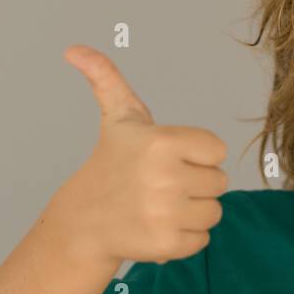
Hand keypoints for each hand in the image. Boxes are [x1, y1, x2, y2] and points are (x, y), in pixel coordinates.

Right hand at [46, 45, 228, 266]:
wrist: (84, 221)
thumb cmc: (112, 163)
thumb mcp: (118, 118)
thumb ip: (107, 78)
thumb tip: (73, 49)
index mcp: (161, 142)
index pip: (217, 150)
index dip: (197, 154)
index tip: (169, 157)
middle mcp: (164, 177)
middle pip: (219, 183)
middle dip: (195, 183)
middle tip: (162, 184)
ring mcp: (164, 213)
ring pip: (214, 212)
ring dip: (192, 211)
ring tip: (159, 205)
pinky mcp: (165, 244)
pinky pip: (203, 239)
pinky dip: (185, 237)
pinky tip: (157, 227)